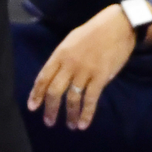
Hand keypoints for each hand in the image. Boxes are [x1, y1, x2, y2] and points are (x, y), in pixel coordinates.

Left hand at [27, 4, 151, 130]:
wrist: (118, 25)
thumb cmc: (94, 32)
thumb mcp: (71, 41)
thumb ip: (61, 58)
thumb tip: (53, 76)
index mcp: (60, 55)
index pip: (43, 78)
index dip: (36, 94)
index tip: (32, 107)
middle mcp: (70, 64)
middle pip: (55, 91)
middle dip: (50, 109)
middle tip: (48, 122)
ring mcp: (85, 71)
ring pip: (72, 98)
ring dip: (69, 115)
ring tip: (70, 126)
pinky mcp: (100, 77)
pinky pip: (90, 99)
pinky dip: (86, 114)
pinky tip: (82, 124)